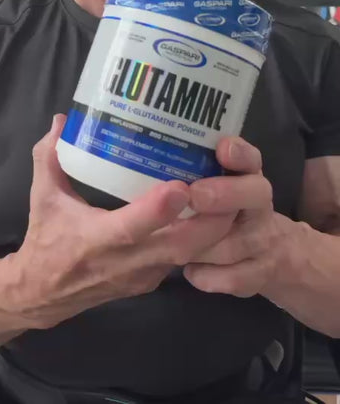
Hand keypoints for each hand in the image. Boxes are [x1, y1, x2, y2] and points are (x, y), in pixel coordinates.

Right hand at [9, 115, 234, 328]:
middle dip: (210, 220)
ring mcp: (142, 275)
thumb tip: (64, 120)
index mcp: (95, 240)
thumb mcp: (42, 197)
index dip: (159, 210)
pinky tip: (211, 210)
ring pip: (188, 256)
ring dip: (213, 229)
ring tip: (230, 191)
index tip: (183, 185)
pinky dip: (201, 238)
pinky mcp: (151, 281)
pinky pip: (182, 259)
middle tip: (229, 184)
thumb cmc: (46, 240)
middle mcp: (125, 262)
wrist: (44, 295)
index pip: (132, 228)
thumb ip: (49, 156)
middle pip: (179, 247)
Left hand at [183, 137, 291, 297]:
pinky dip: (206, 275)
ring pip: (234, 243)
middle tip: (193, 195)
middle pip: (255, 194)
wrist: (276, 254)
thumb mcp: (217, 184)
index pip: (251, 157)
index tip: (222, 149)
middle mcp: (260, 204)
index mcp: (248, 175)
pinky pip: (231, 277)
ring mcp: (263, 241)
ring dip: (201, 242)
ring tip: (172, 238)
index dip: (240, 153)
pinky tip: (188, 269)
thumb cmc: (228, 208)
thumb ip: (195, 170)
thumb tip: (152, 156)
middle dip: (223, 194)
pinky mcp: (258, 275)